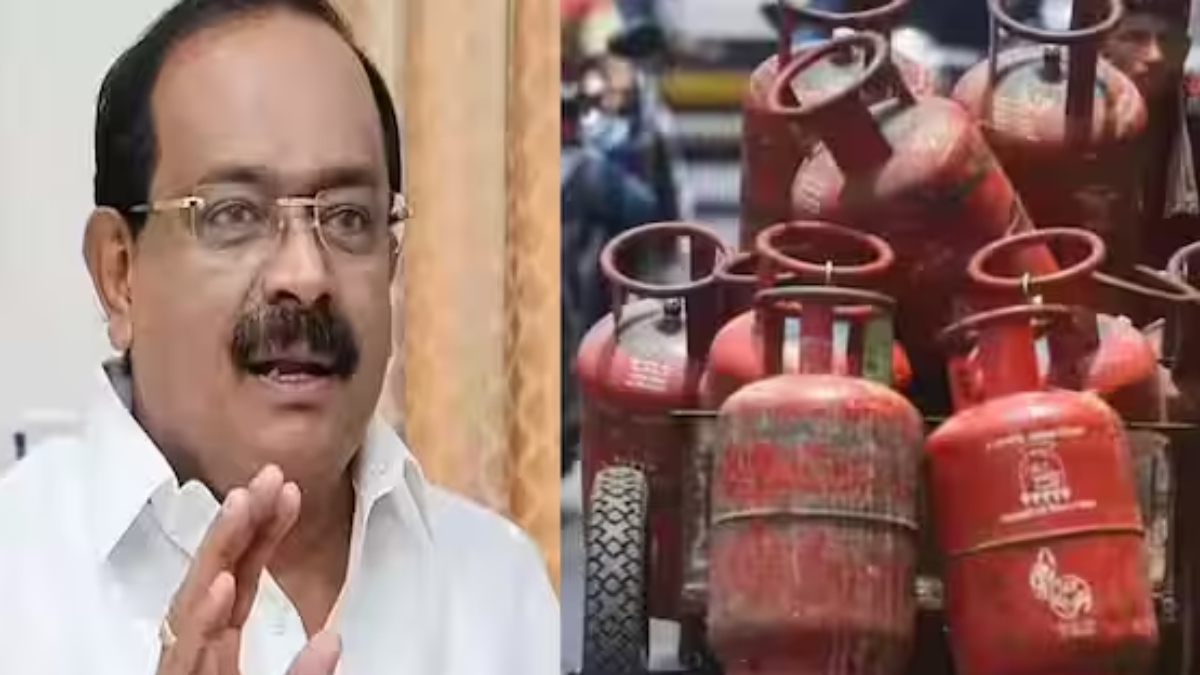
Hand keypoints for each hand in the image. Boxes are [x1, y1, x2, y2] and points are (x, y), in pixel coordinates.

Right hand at [155, 465, 340, 674]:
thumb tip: (331, 640)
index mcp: (220, 643)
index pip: (242, 575)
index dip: (263, 532)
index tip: (290, 491)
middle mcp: (198, 646)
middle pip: (217, 573)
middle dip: (240, 521)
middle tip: (270, 475)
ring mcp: (183, 665)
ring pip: (193, 600)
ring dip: (218, 549)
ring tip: (242, 504)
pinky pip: (184, 652)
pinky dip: (200, 618)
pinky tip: (222, 582)